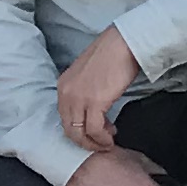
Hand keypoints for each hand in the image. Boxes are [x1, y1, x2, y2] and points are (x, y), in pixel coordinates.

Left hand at [55, 25, 141, 153]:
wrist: (124, 43)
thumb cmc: (111, 53)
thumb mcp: (88, 73)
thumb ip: (83, 89)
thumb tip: (92, 107)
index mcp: (63, 85)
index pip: (64, 117)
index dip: (79, 129)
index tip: (93, 132)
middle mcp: (66, 93)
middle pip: (69, 129)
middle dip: (84, 141)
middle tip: (100, 142)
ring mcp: (79, 98)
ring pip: (79, 133)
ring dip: (94, 142)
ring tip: (107, 142)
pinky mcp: (94, 102)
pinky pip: (94, 130)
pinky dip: (102, 138)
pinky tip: (111, 137)